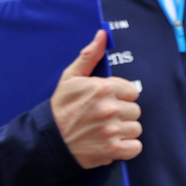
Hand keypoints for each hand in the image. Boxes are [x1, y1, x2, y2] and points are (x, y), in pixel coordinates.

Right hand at [50, 30, 141, 168]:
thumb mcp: (71, 77)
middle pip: (135, 110)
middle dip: (122, 112)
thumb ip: (90, 56)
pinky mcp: (114, 150)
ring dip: (124, 129)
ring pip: (136, 128)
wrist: (50, 138)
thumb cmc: (61, 106)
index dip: (120, 95)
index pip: (132, 91)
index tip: (108, 100)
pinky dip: (127, 146)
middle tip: (105, 116)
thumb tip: (102, 35)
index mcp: (103, 88)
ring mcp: (113, 130)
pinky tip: (112, 142)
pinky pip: (136, 146)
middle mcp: (110, 109)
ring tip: (107, 129)